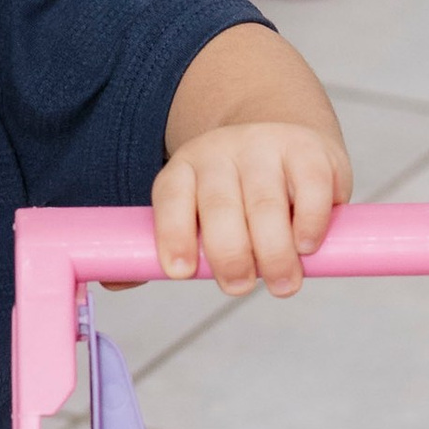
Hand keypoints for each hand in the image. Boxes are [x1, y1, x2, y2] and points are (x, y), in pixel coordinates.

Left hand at [151, 120, 347, 295]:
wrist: (285, 141)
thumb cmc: (236, 194)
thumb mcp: (198, 209)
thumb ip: (166, 244)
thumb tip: (118, 280)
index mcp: (185, 168)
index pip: (171, 196)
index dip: (173, 233)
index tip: (180, 272)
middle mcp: (222, 152)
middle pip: (220, 206)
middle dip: (229, 255)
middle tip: (239, 287)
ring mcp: (266, 147)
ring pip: (266, 203)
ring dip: (274, 251)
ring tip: (282, 283)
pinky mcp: (309, 151)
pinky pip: (310, 188)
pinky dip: (309, 223)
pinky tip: (306, 246)